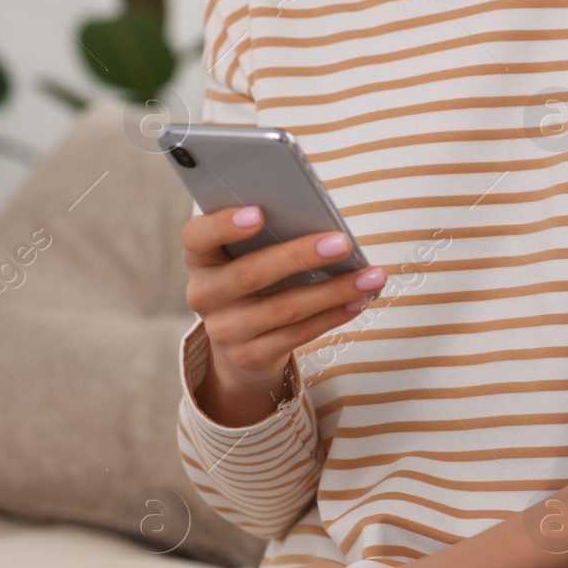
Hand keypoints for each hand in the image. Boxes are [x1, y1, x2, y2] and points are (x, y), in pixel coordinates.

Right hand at [183, 205, 386, 424]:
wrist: (240, 340)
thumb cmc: (254, 276)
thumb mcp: (247, 254)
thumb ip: (269, 236)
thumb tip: (322, 226)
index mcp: (200, 258)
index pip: (197, 236)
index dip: (223, 225)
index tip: (259, 212)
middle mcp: (204, 295)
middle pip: (251, 273)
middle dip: (301, 255)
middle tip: (342, 242)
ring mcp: (224, 330)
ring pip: (284, 308)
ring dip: (333, 291)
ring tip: (370, 276)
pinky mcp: (249, 356)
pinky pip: (298, 334)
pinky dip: (332, 315)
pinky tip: (359, 300)